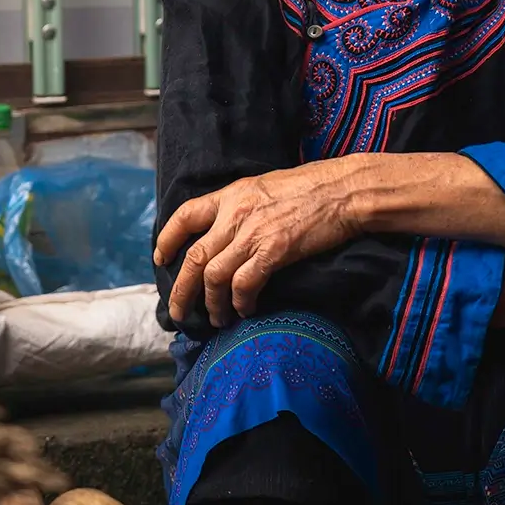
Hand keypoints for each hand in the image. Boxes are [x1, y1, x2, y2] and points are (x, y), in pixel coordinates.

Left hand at [155, 162, 357, 327]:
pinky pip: (244, 285)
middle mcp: (235, 214)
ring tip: (217, 319)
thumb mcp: (265, 186)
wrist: (343, 190)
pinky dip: (240, 302)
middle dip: (182, 291)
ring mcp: (253, 234)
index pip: (185, 216)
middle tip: (179, 313)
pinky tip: (244, 310)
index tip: (161, 258)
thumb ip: (242, 206)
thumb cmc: (312, 186)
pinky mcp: (274, 251)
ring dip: (212, 304)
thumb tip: (229, 229)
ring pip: (214, 277)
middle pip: (194, 258)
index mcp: (232, 194)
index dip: (167, 239)